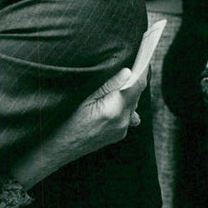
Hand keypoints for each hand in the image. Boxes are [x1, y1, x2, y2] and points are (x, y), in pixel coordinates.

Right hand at [11, 64, 147, 187]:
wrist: (65, 146)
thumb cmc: (70, 120)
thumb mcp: (87, 97)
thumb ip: (109, 85)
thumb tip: (127, 72)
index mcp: (115, 108)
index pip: (137, 86)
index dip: (141, 72)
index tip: (142, 62)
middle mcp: (123, 120)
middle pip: (137, 95)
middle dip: (132, 83)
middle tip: (123, 71)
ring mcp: (123, 129)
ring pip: (133, 106)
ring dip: (128, 96)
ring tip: (113, 90)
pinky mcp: (121, 134)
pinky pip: (129, 116)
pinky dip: (124, 107)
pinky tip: (111, 105)